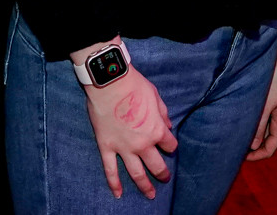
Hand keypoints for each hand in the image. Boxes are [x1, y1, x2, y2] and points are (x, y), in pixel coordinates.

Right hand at [80, 63, 176, 198]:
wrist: (110, 82)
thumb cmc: (134, 85)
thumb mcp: (155, 96)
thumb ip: (162, 113)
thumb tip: (167, 124)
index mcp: (156, 130)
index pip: (169, 144)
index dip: (170, 145)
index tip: (168, 144)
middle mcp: (142, 143)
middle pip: (156, 165)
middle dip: (162, 173)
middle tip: (165, 178)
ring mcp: (123, 148)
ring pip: (136, 173)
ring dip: (144, 186)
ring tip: (150, 194)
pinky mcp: (107, 147)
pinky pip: (110, 170)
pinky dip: (114, 184)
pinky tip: (118, 194)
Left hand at [247, 39, 276, 160]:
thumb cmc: (276, 79)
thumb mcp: (265, 104)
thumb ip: (259, 126)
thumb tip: (253, 145)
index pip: (269, 149)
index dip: (255, 156)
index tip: (239, 156)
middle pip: (269, 142)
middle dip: (254, 146)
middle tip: (235, 145)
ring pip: (268, 131)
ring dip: (255, 134)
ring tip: (238, 132)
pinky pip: (268, 120)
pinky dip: (258, 123)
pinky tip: (246, 118)